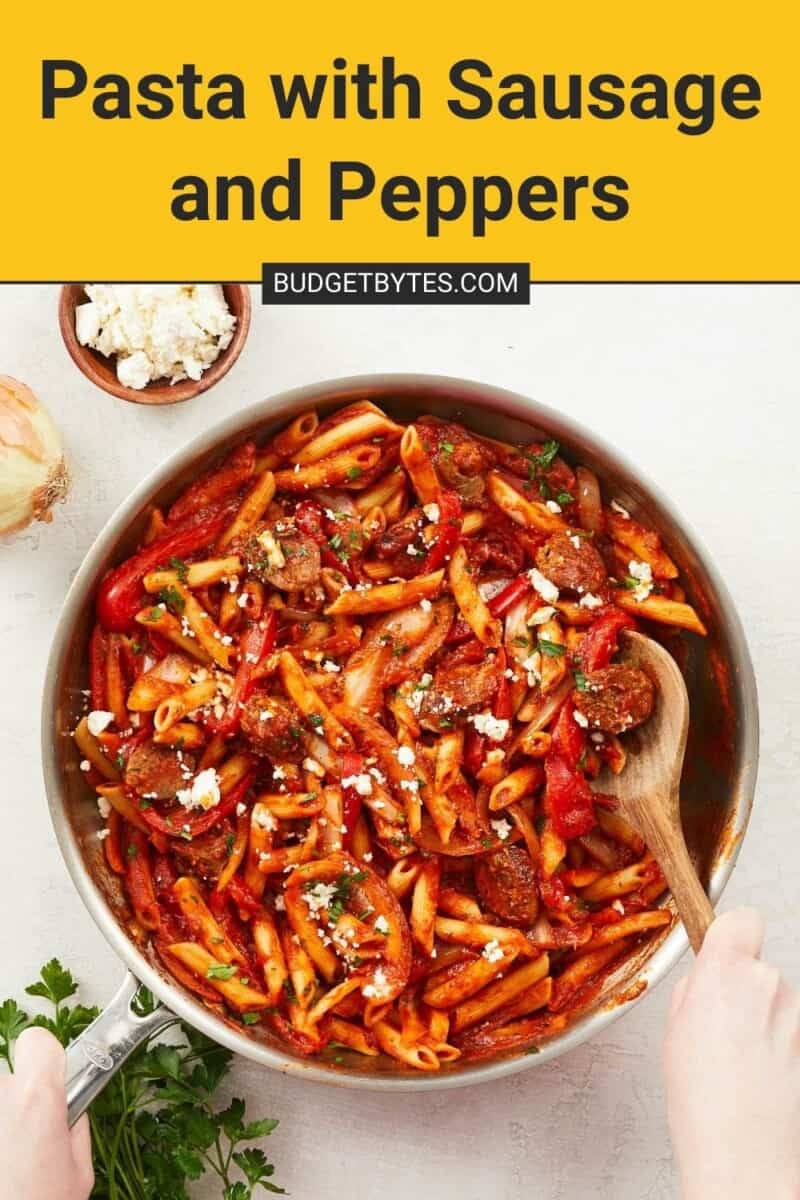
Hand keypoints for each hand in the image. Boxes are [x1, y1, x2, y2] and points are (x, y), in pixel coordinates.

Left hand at [0, 1026, 92, 1199]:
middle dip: (17, 1103)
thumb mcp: (78, 1173)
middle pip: (8, 1078)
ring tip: (6, 1163)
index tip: (51, 1082)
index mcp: (35, 1099)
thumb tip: (68, 1109)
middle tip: (25, 1143)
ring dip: (0, 1123)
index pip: (37, 1042)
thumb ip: (74, 1126)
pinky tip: (1, 1165)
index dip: (47, 1060)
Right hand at [663, 908, 799, 1199]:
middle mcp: (766, 984)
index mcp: (725, 972)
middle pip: (757, 963)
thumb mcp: (673, 1029)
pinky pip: (787, 1024)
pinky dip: (775, 1039)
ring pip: (774, 995)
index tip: (719, 949)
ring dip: (761, 1014)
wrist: (743, 1152)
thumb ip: (694, 989)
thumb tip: (706, 977)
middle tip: (719, 1021)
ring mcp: (794, 1013)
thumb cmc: (703, 1100)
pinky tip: (757, 1068)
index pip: (741, 919)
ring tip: (737, 1054)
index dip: (729, 934)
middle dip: (741, 984)